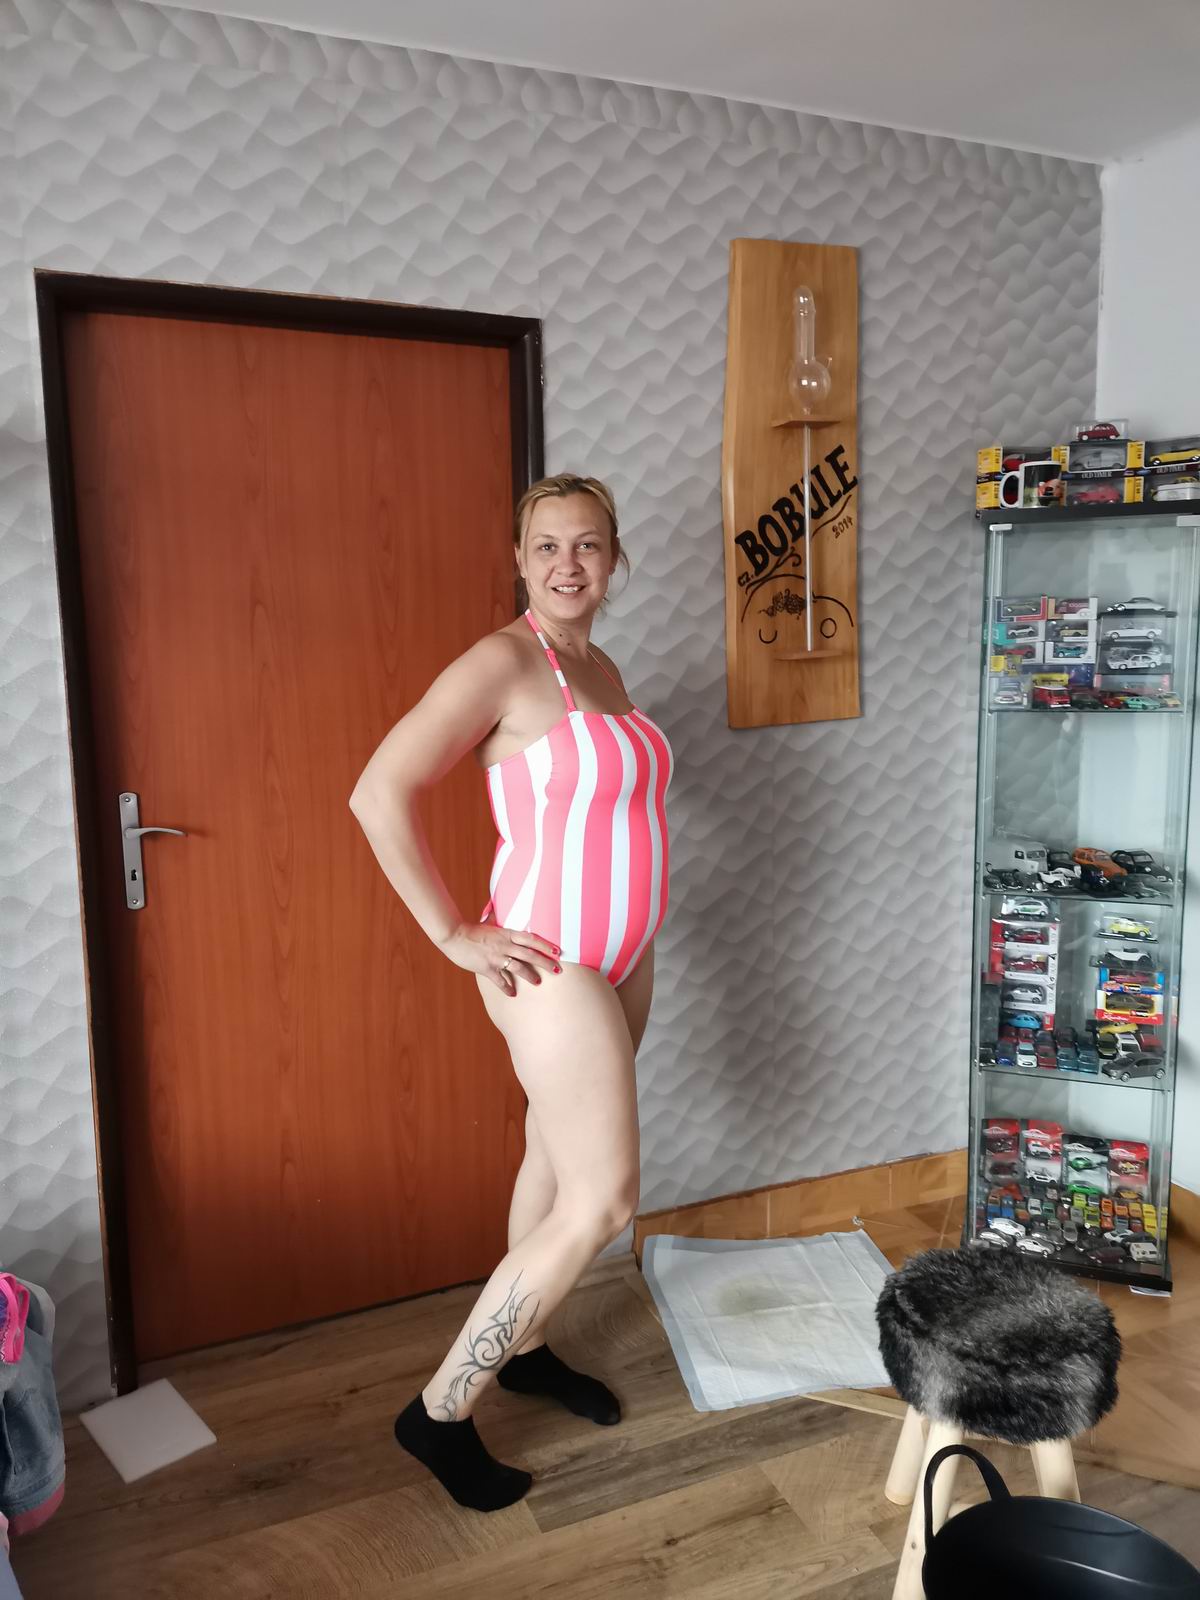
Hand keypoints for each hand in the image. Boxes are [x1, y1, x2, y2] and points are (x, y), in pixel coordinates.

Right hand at [442, 922, 560, 993]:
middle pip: (530, 954)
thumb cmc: (470, 929)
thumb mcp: (487, 922)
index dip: (545, 945)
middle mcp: (504, 945)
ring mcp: (496, 957)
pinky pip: (500, 980)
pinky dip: (507, 987)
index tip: (556, 951)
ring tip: (538, 982)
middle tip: (557, 970)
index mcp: (506, 933)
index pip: (531, 938)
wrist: (453, 935)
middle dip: (545, 963)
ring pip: (519, 968)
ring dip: (530, 976)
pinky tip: (512, 993)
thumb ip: (496, 919)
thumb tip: (497, 907)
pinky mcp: (486, 968)